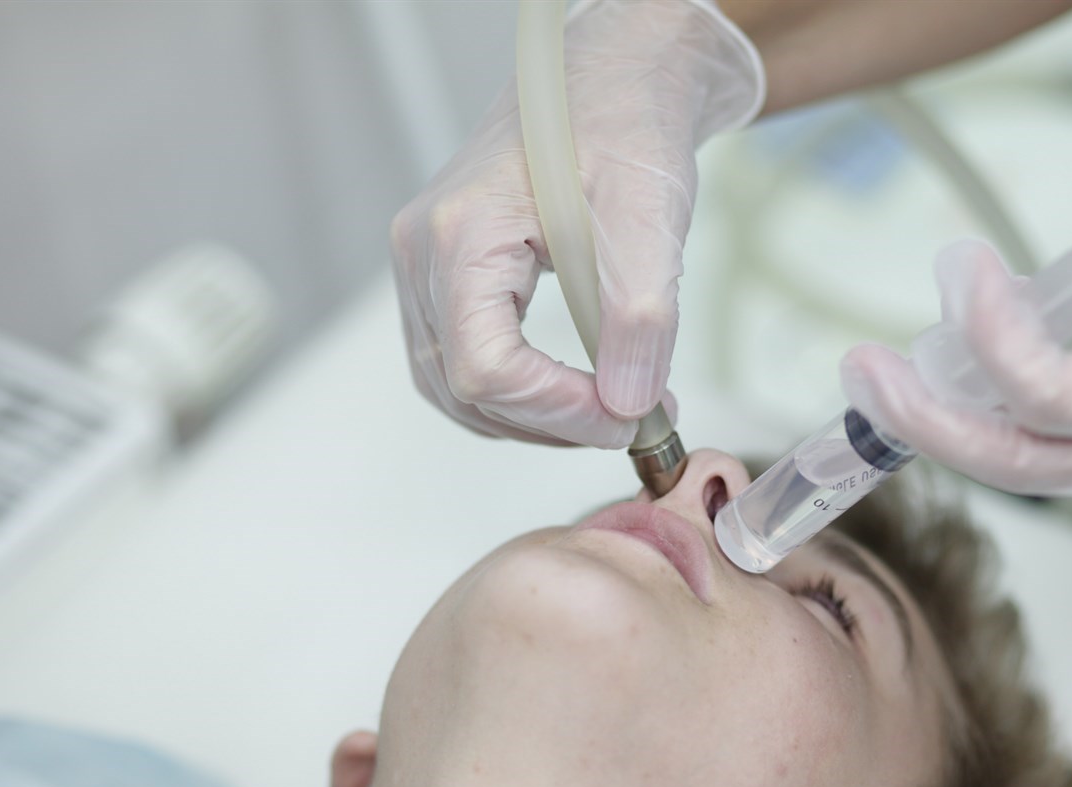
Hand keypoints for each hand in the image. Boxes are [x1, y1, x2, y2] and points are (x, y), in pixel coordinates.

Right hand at [391, 0, 762, 447]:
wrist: (608, 79)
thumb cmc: (623, 125)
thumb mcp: (648, 218)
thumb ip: (640, 318)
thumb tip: (628, 404)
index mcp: (463, 234)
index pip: (486, 367)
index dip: (559, 410)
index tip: (628, 415)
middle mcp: (423, 252)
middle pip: (462, 386)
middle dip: (550, 421)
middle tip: (630, 417)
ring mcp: (424, 264)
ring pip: (451, 385)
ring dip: (529, 416)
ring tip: (604, 408)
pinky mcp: (441, 274)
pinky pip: (456, 359)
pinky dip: (512, 392)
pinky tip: (567, 389)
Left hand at [842, 153, 1071, 495]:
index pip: (1065, 398)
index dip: (998, 343)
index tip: (966, 270)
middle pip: (1024, 462)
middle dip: (932, 424)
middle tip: (862, 369)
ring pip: (1025, 460)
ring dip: (944, 422)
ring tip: (878, 372)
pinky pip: (1040, 437)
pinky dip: (982, 407)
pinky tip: (947, 363)